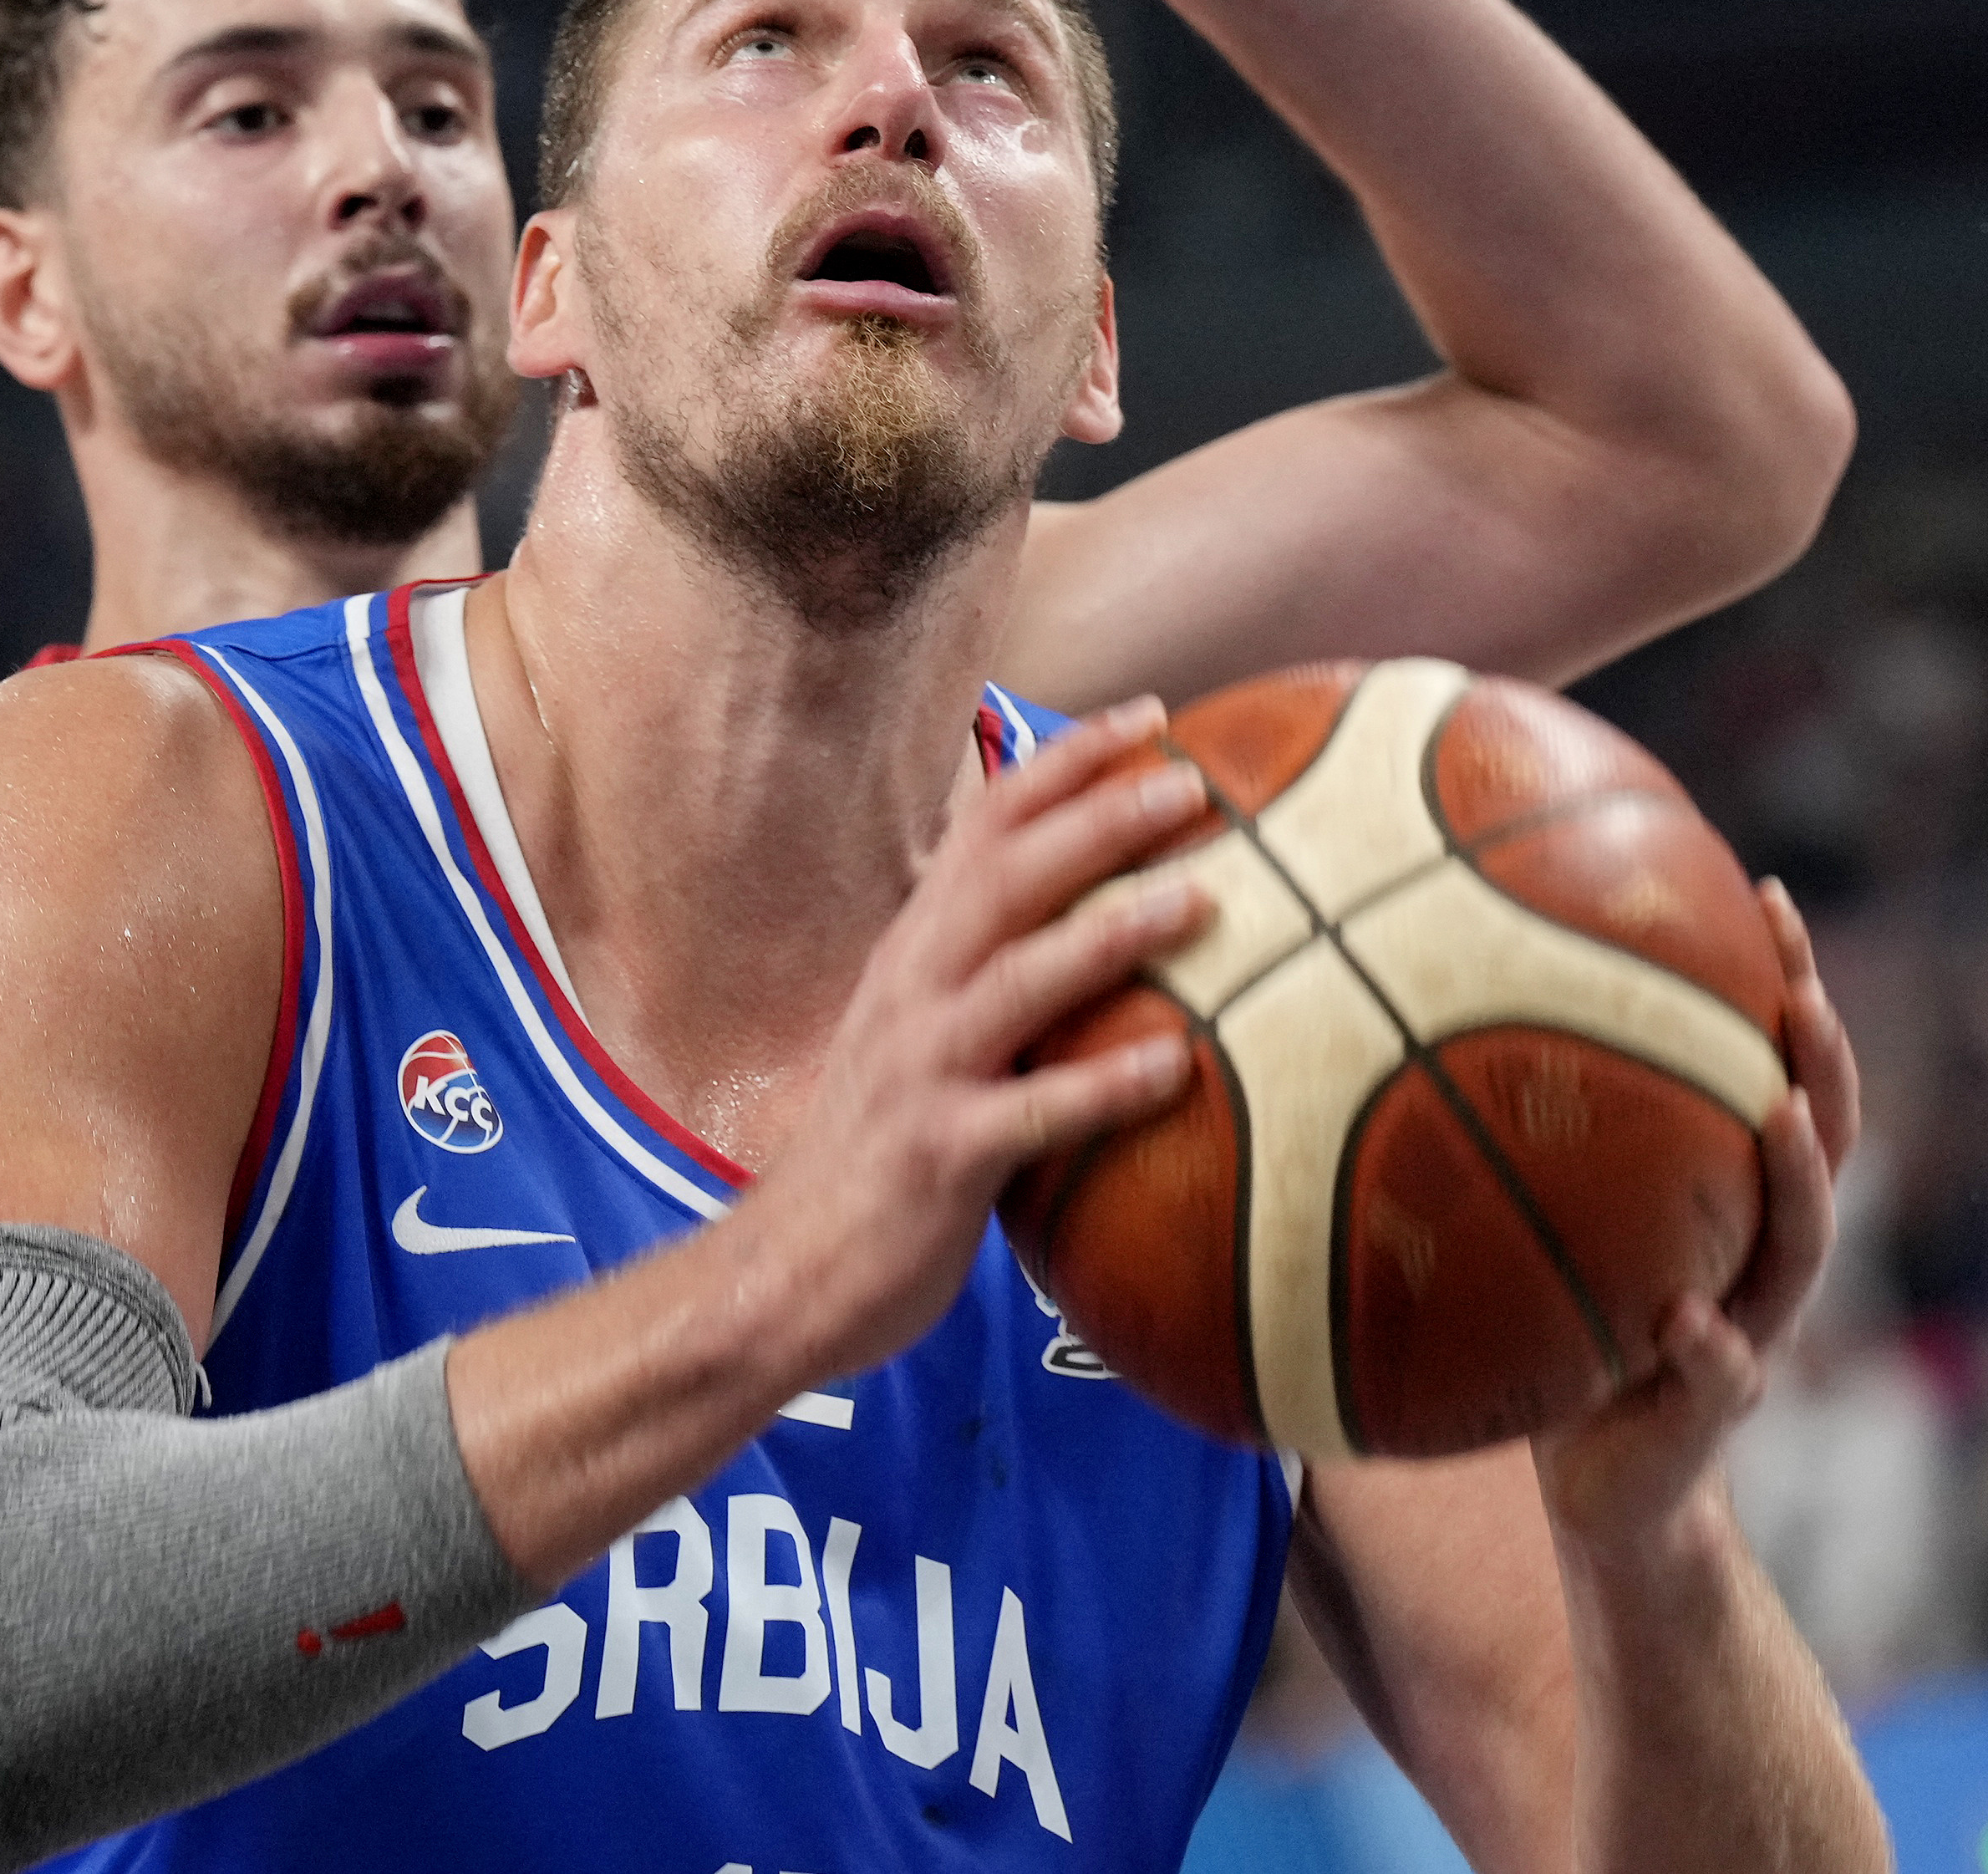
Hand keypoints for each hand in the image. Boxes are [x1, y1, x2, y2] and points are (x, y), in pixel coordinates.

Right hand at [730, 702, 1211, 1382]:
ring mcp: (920, 1070)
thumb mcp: (925, 1038)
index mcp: (915, 953)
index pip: (988, 828)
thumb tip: (1106, 931)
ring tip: (1201, 901)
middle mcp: (912, 990)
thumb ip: (996, 978)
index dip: (1067, 765)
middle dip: (1096, 819)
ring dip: (1108, 933)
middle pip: (1004, 877)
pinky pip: (1030, 1114)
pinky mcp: (937, 1154)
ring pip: (1015, 979)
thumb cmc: (880, 1153)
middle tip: (1189, 782)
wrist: (786, 1270)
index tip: (1153, 717)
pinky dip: (1102, 1086)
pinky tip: (1176, 1067)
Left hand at [1532, 880, 1860, 1556]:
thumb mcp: (1542, 1227)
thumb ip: (1522, 1144)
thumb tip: (1421, 997)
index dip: (1784, 988)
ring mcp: (1746, 1336)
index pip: (1773, 1071)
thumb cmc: (1558, 1336)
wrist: (1606, 1490)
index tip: (1760, 895)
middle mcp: (1754, 1258)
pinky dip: (1710, 1353)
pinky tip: (1689, 1323)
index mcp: (1725, 1203)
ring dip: (1798, 1181)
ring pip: (1796, 1250)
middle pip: (1818, 1139)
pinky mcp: (1707, 1418)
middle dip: (1821, 1061)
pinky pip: (1719, 1381)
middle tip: (1801, 990)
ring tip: (1781, 1117)